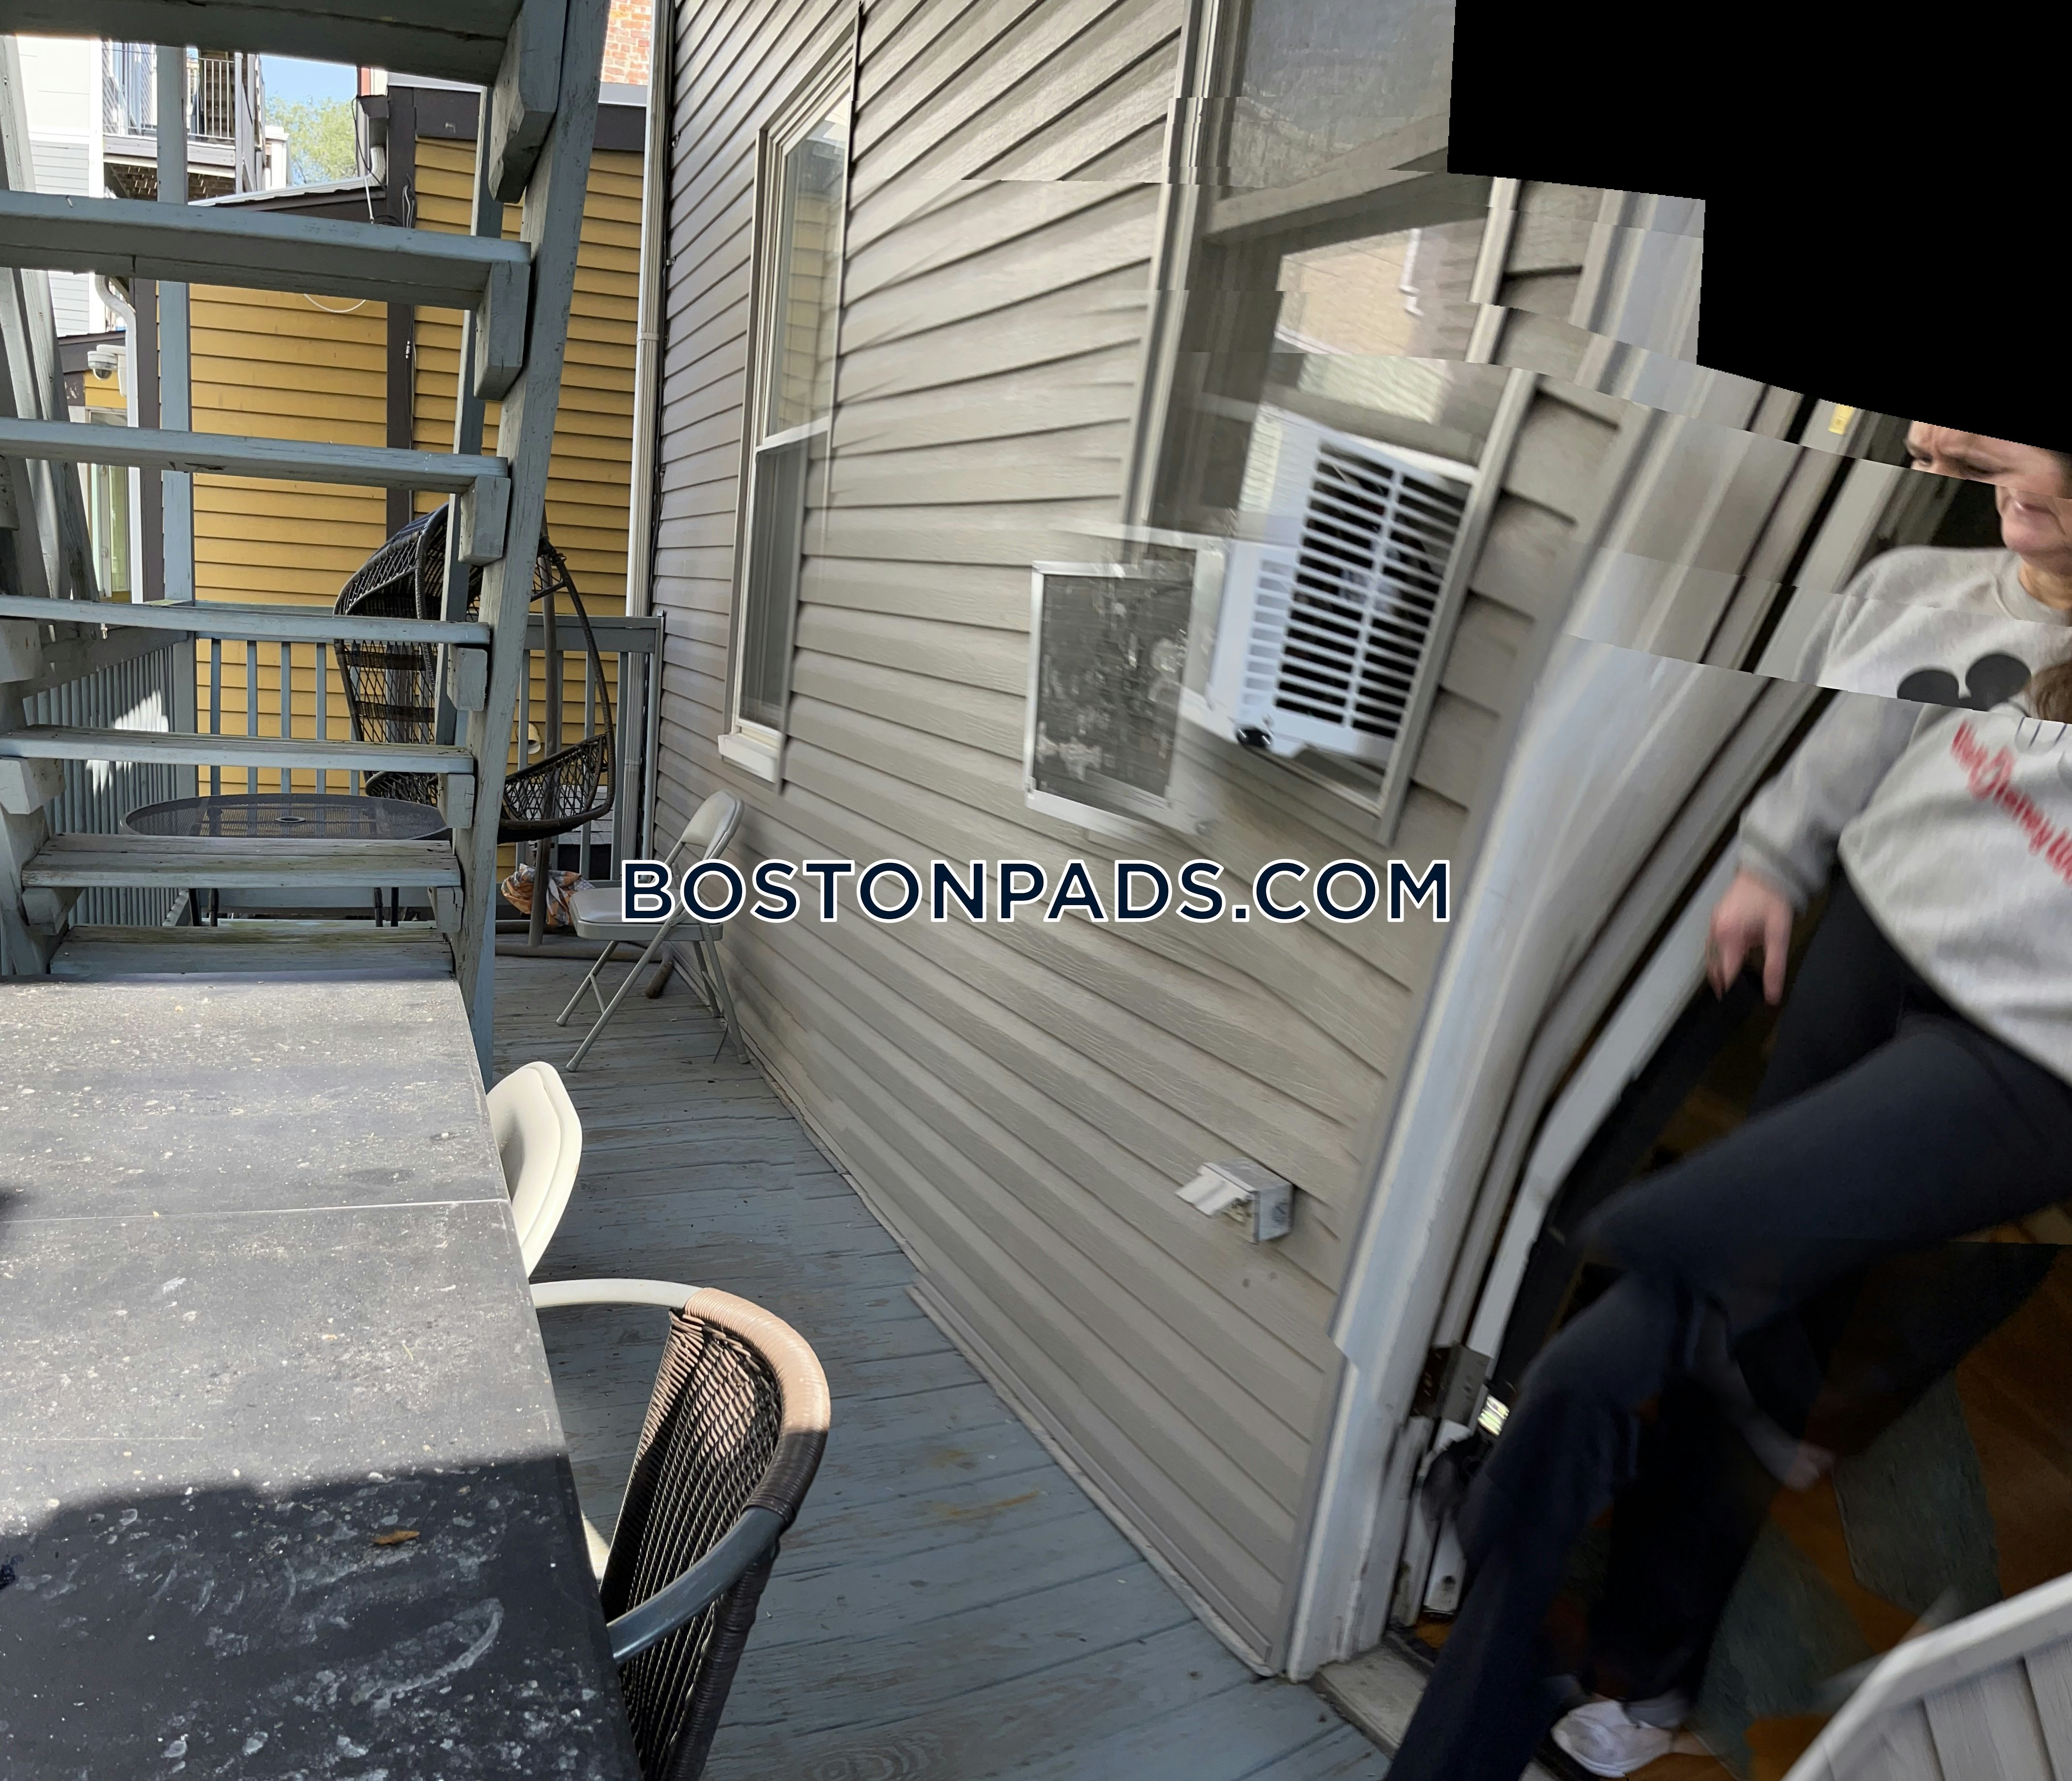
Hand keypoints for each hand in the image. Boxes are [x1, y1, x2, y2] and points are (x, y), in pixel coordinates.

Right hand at [1706, 869, 1794, 1003]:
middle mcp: (1716, 931)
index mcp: (1729, 936)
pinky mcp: (1716, 919)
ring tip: (1731, 986)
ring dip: (1719, 971)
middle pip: (1713, 967)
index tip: (1736, 1004)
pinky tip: (1731, 961)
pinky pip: (1713, 944)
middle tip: (1732, 1000)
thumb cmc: (1773, 899)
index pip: (1724, 974)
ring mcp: (1713, 924)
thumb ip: (1775, 966)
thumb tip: (1772, 994)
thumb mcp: (1779, 935)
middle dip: (1721, 984)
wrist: (1767, 871)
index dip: (1730, 991)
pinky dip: (1719, 956)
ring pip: (1710, 956)